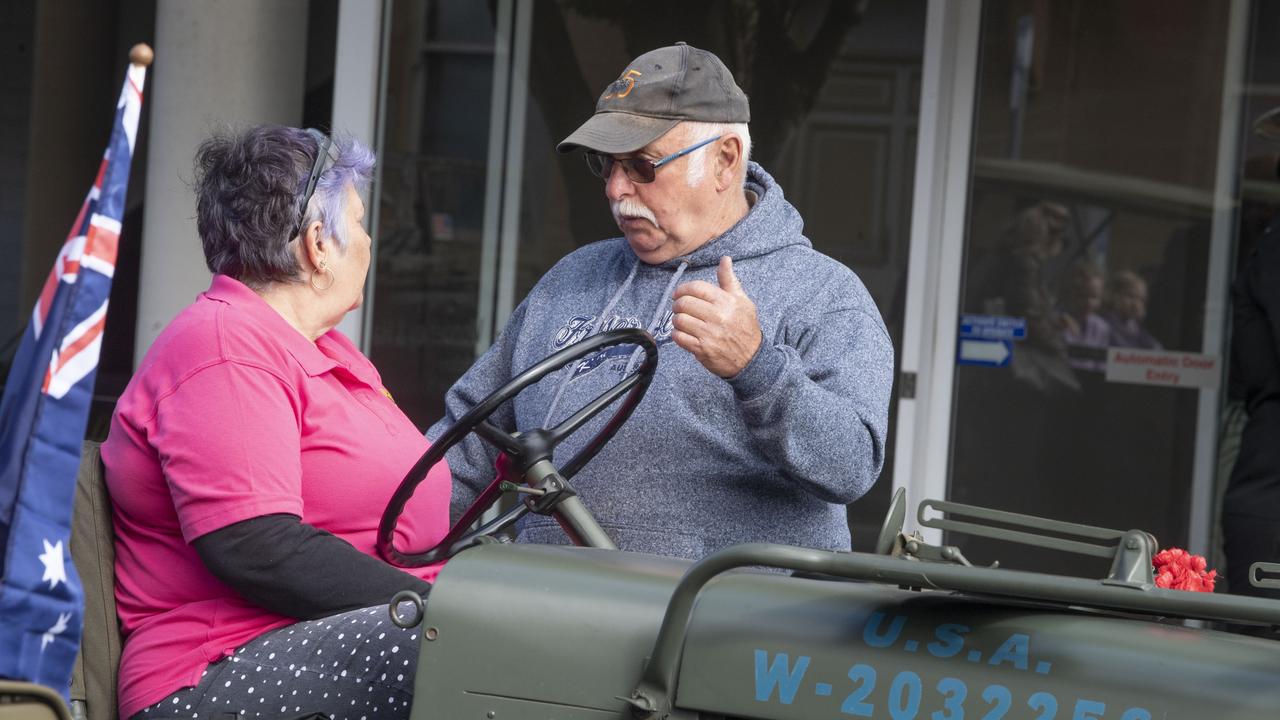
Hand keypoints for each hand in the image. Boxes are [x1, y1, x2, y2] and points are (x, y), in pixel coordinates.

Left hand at [671, 256, 761, 377]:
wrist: (751, 358)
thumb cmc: (746, 328)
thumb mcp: (742, 301)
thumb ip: (729, 280)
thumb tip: (725, 259)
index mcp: (726, 302)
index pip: (696, 288)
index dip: (683, 289)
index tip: (679, 293)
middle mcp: (718, 316)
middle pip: (684, 303)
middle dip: (677, 304)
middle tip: (679, 307)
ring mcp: (709, 334)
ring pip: (679, 320)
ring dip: (676, 319)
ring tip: (682, 320)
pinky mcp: (702, 349)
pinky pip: (679, 337)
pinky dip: (677, 334)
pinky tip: (684, 333)